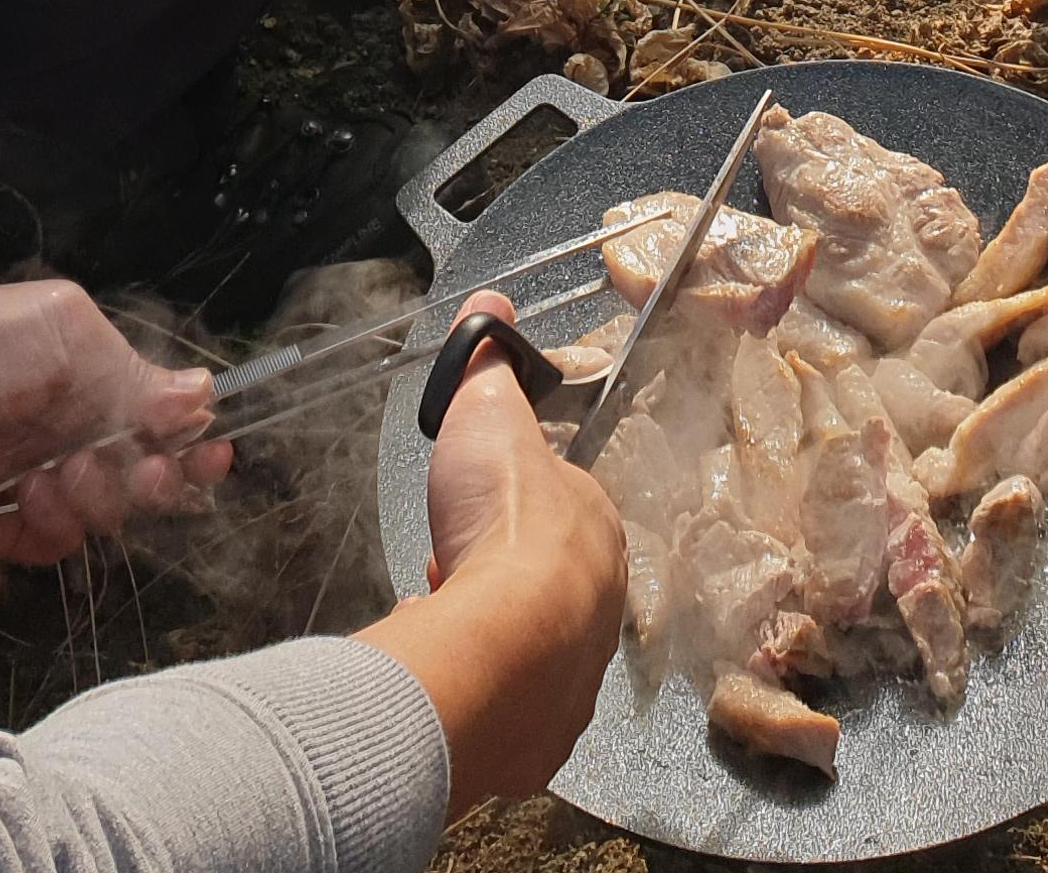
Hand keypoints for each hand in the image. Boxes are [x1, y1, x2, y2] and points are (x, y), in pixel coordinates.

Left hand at [0, 282, 229, 568]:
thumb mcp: (66, 338)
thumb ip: (136, 377)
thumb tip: (204, 397)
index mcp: (93, 376)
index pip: (162, 414)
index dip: (192, 438)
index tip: (214, 453)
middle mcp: (76, 431)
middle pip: (147, 473)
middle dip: (160, 476)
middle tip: (150, 472)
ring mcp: (45, 483)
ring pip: (110, 511)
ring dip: (101, 494)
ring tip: (67, 470)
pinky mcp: (12, 531)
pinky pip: (61, 542)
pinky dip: (55, 521)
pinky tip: (31, 493)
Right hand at [363, 291, 625, 804]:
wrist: (501, 652)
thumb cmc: (504, 530)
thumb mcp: (487, 418)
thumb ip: (487, 367)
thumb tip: (491, 311)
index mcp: (597, 528)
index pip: (561, 510)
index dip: (512, 506)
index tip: (472, 512)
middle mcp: (602, 605)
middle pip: (549, 583)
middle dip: (500, 573)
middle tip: (454, 568)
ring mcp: (575, 676)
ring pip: (534, 650)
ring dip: (492, 634)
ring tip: (445, 620)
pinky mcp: (541, 736)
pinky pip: (513, 712)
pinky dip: (483, 696)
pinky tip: (449, 677)